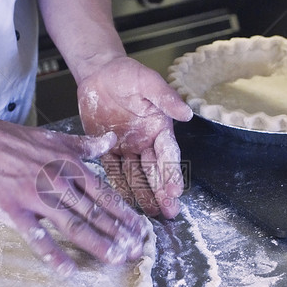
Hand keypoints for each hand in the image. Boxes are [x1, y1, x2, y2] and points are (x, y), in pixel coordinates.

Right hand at [0, 117, 149, 277]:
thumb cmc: (15, 140)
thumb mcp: (56, 138)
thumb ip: (85, 144)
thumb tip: (111, 140)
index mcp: (71, 166)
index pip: (105, 195)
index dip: (125, 214)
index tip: (141, 232)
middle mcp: (59, 182)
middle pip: (95, 213)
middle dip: (119, 234)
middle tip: (136, 253)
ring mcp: (37, 197)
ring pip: (74, 225)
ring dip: (97, 244)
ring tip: (115, 260)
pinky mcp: (14, 210)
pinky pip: (37, 236)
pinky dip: (53, 254)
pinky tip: (68, 271)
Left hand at [77, 56, 192, 218]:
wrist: (99, 73)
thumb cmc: (128, 74)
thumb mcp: (149, 82)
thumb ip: (166, 98)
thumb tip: (187, 114)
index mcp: (160, 128)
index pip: (168, 155)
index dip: (172, 174)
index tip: (175, 191)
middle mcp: (146, 142)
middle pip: (156, 171)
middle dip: (163, 192)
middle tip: (169, 212)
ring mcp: (128, 148)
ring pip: (137, 176)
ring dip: (144, 194)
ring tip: (151, 214)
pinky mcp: (108, 150)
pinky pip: (114, 171)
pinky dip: (119, 186)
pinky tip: (125, 203)